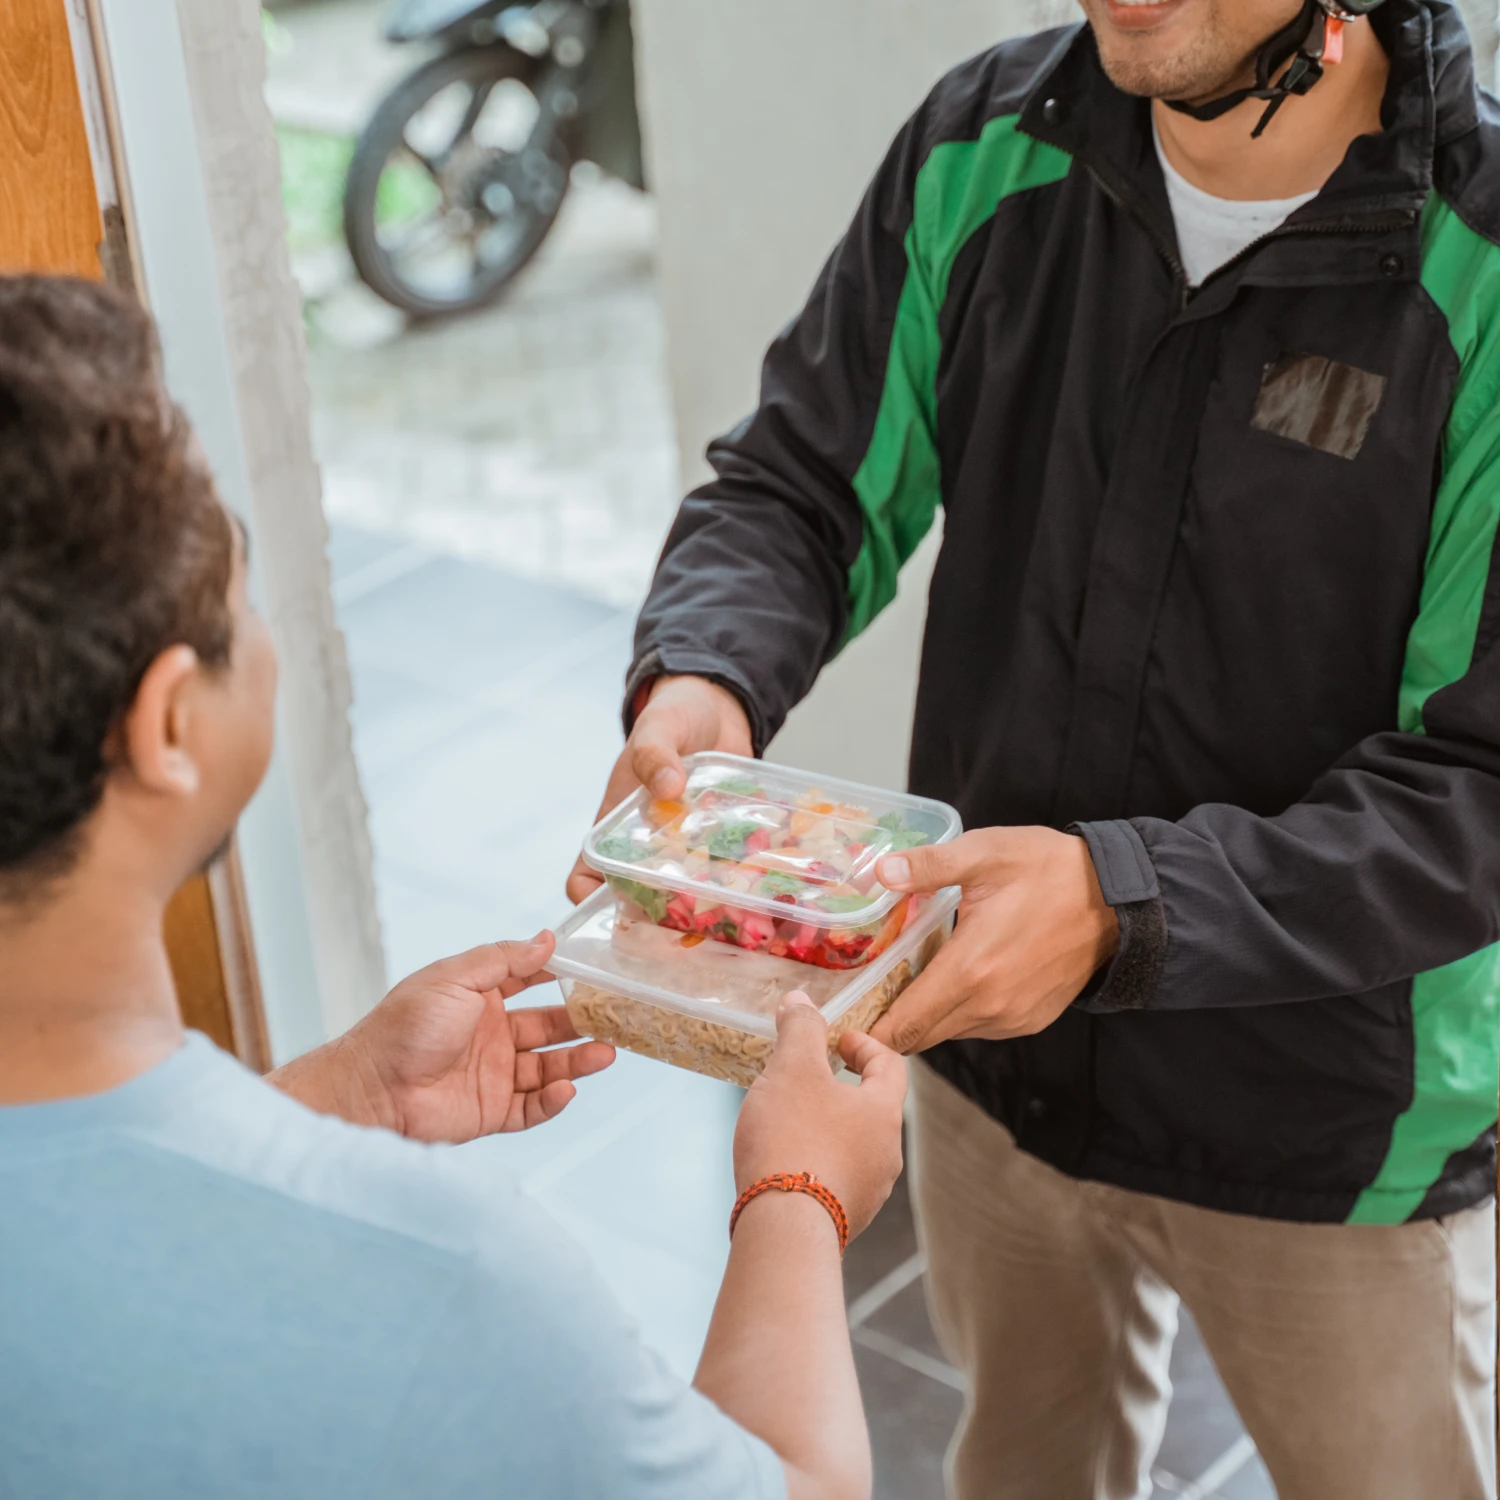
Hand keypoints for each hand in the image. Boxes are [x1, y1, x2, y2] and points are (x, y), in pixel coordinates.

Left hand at [271, 934, 614, 1141]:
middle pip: (548, 1027)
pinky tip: (568, 1088)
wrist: (373, 1089)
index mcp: (479, 998)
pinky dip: (554, 1101)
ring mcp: (493, 1074)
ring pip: (549, 1067)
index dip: (559, 973)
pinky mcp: (491, 1111)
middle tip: (614, 1015)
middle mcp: (490, 1034)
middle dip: (580, 1021)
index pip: (528, 980)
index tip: (593, 966)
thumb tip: (546, 939)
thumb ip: (503, 959)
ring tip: (606, 1052)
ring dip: (578, 1061)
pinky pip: (533, 1107)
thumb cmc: (404, 1027)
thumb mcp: (455, 978)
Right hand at [567, 674, 752, 902]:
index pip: (586, 877)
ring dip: (706, 905)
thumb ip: (654, 752)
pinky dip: (745, 878)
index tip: (616, 913)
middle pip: (640, 898)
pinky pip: (730, 869)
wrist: (718, 706)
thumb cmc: (674, 715)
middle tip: (686, 927)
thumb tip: (666, 786)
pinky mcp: (722, 842)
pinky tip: (767, 886)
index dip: (590, 902)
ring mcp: (688, 847)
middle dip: (657, 918)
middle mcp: (649, 845)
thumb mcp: (658, 727)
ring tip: (731, 916)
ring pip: (688, 892)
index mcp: (616, 826)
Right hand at [733, 994, 906, 1240]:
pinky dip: (816, 1162)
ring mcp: (869, 1192)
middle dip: (840, 1088)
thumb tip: (801, 1002)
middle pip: (872, 1107)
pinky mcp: (845, 1221)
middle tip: (805, 1078)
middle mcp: (887, 1154)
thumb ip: (800, 1029)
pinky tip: (784, 1162)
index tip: (835, 1040)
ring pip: (853, 1146)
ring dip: (827, 1127)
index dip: (864, 1045)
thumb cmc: (793, 1140)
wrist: (783, 1230)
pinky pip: (835, 1179)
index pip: (891, 1064)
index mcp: (884, 1112)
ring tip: (788, 1119)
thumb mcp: (793, 1069)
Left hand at [869, 827, 1118, 1053]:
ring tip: (902, 981)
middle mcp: (989, 1007)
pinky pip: (977, 1027)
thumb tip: (880, 872)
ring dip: (923, 1016)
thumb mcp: (984, 854)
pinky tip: (951, 979)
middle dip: (886, 1025)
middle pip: (919, 1036)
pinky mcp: (1028, 1020)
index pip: (903, 1024)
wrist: (1120, 900)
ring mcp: (1011, 1019)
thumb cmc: (1049, 871)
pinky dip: (956, 1012)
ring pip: (948, 1031)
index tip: (838, 1025)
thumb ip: (927, 866)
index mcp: (970, 970)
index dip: (866, 1032)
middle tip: (858, 999)